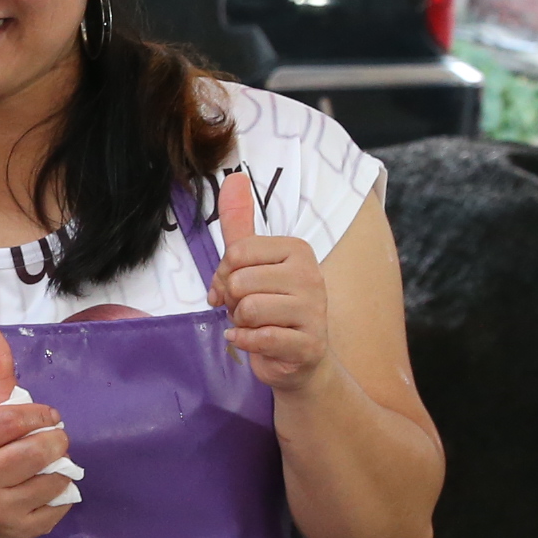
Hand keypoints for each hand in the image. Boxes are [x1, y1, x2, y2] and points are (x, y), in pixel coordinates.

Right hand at [0, 319, 76, 537]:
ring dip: (61, 468)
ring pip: (53, 480)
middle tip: (53, 440)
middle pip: (37, 451)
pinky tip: (45, 489)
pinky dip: (63, 495)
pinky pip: (61, 507)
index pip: (13, 419)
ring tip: (48, 465)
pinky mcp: (21, 532)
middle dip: (56, 441)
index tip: (47, 416)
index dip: (39, 414)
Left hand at [206, 172, 332, 390]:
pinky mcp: (309, 344)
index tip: (235, 287)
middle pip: (239, 282)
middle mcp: (310, 275)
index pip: (236, 253)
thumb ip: (239, 224)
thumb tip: (234, 179)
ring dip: (240, 323)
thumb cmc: (270, 307)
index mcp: (297, 250)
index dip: (223, 275)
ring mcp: (314, 310)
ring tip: (254, 324)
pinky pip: (260, 338)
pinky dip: (245, 342)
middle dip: (231, 302)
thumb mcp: (252, 262)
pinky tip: (250, 340)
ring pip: (248, 309)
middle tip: (246, 310)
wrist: (297, 358)